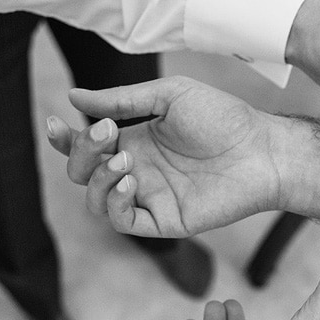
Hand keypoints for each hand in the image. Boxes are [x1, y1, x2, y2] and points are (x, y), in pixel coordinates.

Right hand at [46, 77, 319, 237]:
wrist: (262, 149)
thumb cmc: (223, 118)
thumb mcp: (168, 97)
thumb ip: (121, 100)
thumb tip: (74, 97)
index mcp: (135, 140)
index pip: (86, 146)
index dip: (65, 140)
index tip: (57, 124)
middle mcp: (137, 170)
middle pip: (82, 173)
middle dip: (81, 154)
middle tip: (108, 133)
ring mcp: (149, 197)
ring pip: (95, 201)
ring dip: (96, 179)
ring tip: (123, 159)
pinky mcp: (164, 220)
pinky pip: (122, 221)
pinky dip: (114, 203)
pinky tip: (128, 181)